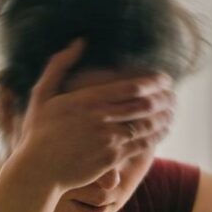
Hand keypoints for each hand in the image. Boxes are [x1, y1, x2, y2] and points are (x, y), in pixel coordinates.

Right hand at [14, 39, 175, 190]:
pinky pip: (142, 145)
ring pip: (148, 125)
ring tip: (172, 112)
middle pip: (146, 104)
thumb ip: (59, 65)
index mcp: (88, 99)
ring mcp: (109, 139)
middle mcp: (102, 117)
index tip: (165, 80)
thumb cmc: (38, 132)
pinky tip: (162, 132)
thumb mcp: (42, 94)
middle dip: (165, 98)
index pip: (133, 86)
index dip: (155, 82)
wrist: (37, 171)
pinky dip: (156, 137)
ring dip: (164, 117)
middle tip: (173, 95)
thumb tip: (79, 41)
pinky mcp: (112, 158)